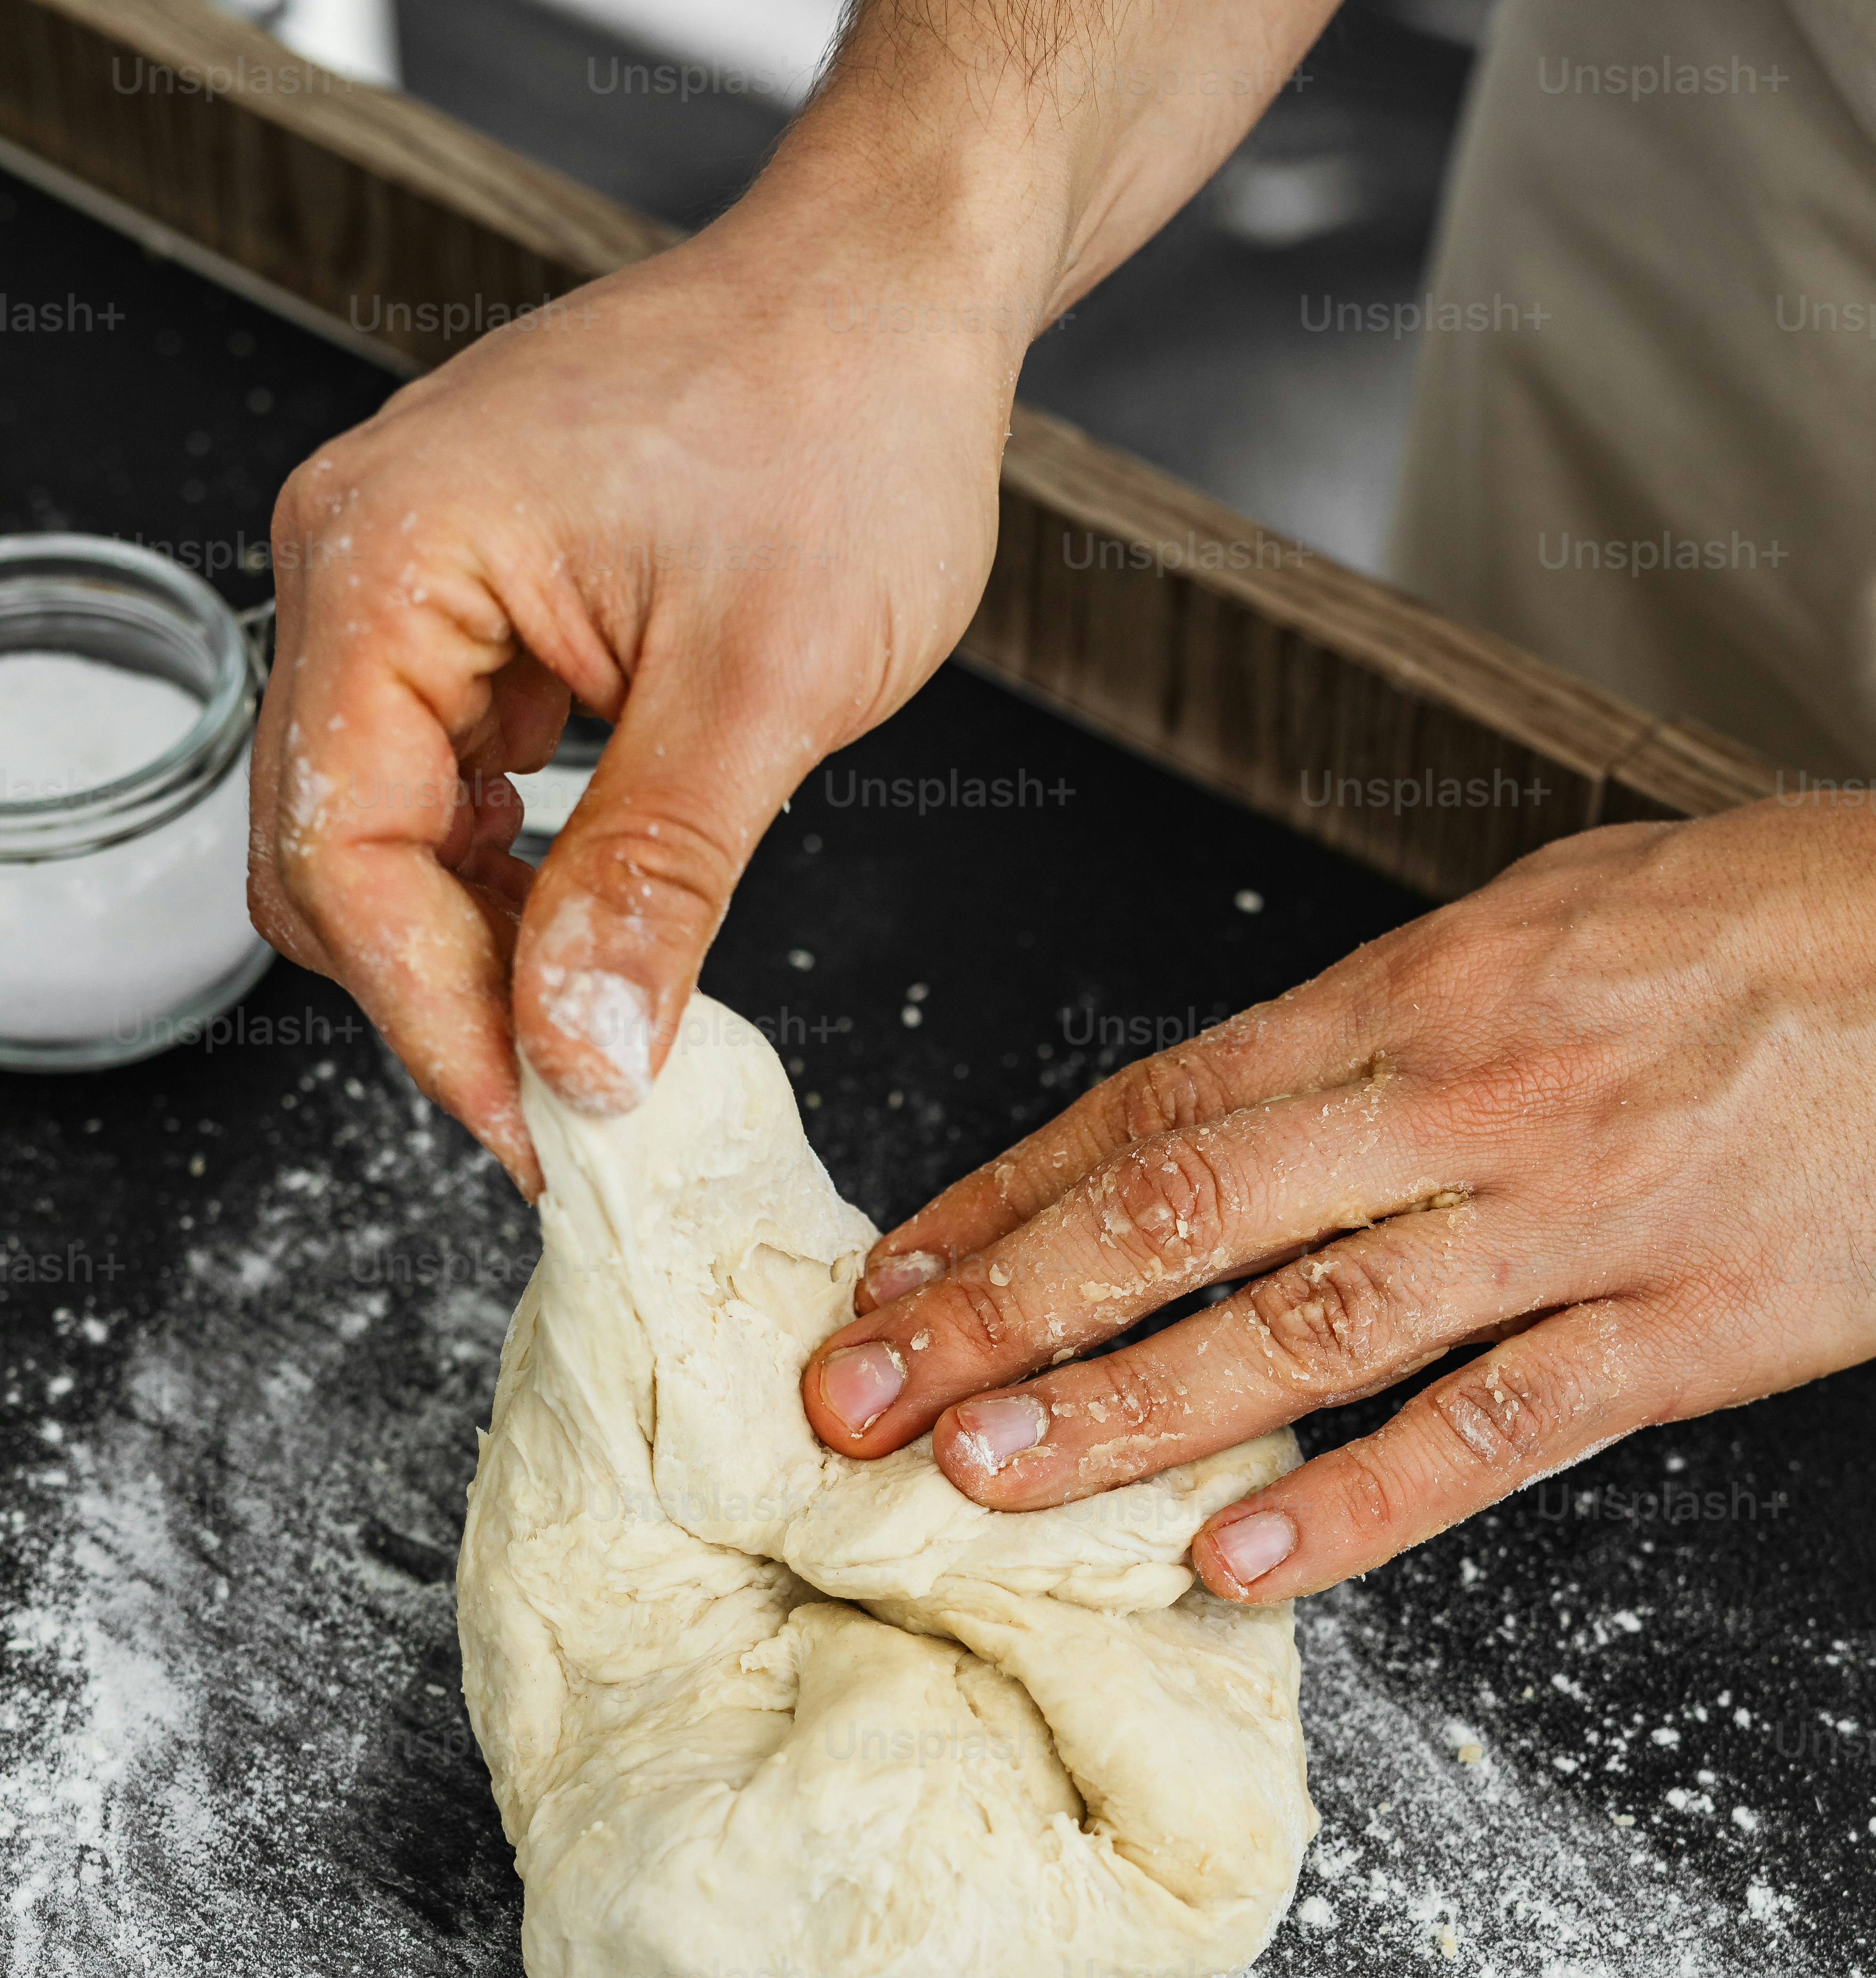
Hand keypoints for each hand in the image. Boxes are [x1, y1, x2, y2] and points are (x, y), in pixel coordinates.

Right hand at [247, 0, 1333, 1191]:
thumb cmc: (842, 423)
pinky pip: (446, 789)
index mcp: (388, 560)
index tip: (540, 1130)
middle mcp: (360, 565)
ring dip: (479, 950)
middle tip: (576, 1108)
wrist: (892, 300)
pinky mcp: (472, 615)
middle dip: (447, 997)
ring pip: (384, 839)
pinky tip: (587, 931)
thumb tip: (584, 1052)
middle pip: (334, 858)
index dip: (437, 1020)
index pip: (345, 853)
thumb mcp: (764, 688)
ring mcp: (408, 588)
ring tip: (598, 1036)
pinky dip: (508, 882)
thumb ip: (652, 882)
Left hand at [802, 709, 1875, 1596]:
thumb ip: (1393, 1024)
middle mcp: (1466, 1096)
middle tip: (860, 1395)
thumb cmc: (1779, 928)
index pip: (1157, 1105)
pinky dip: (1359, 1498)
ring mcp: (1569, 1216)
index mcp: (1423, 992)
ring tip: (985, 1480)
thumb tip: (1248, 1109)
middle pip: (1183, 1210)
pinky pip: (1491, 1423)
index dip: (1005, 1198)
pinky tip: (1240, 1563)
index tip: (891, 1278)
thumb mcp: (1551, 921)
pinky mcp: (1680, 1327)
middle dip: (1002, 1311)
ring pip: (1305, 1320)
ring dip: (1129, 1408)